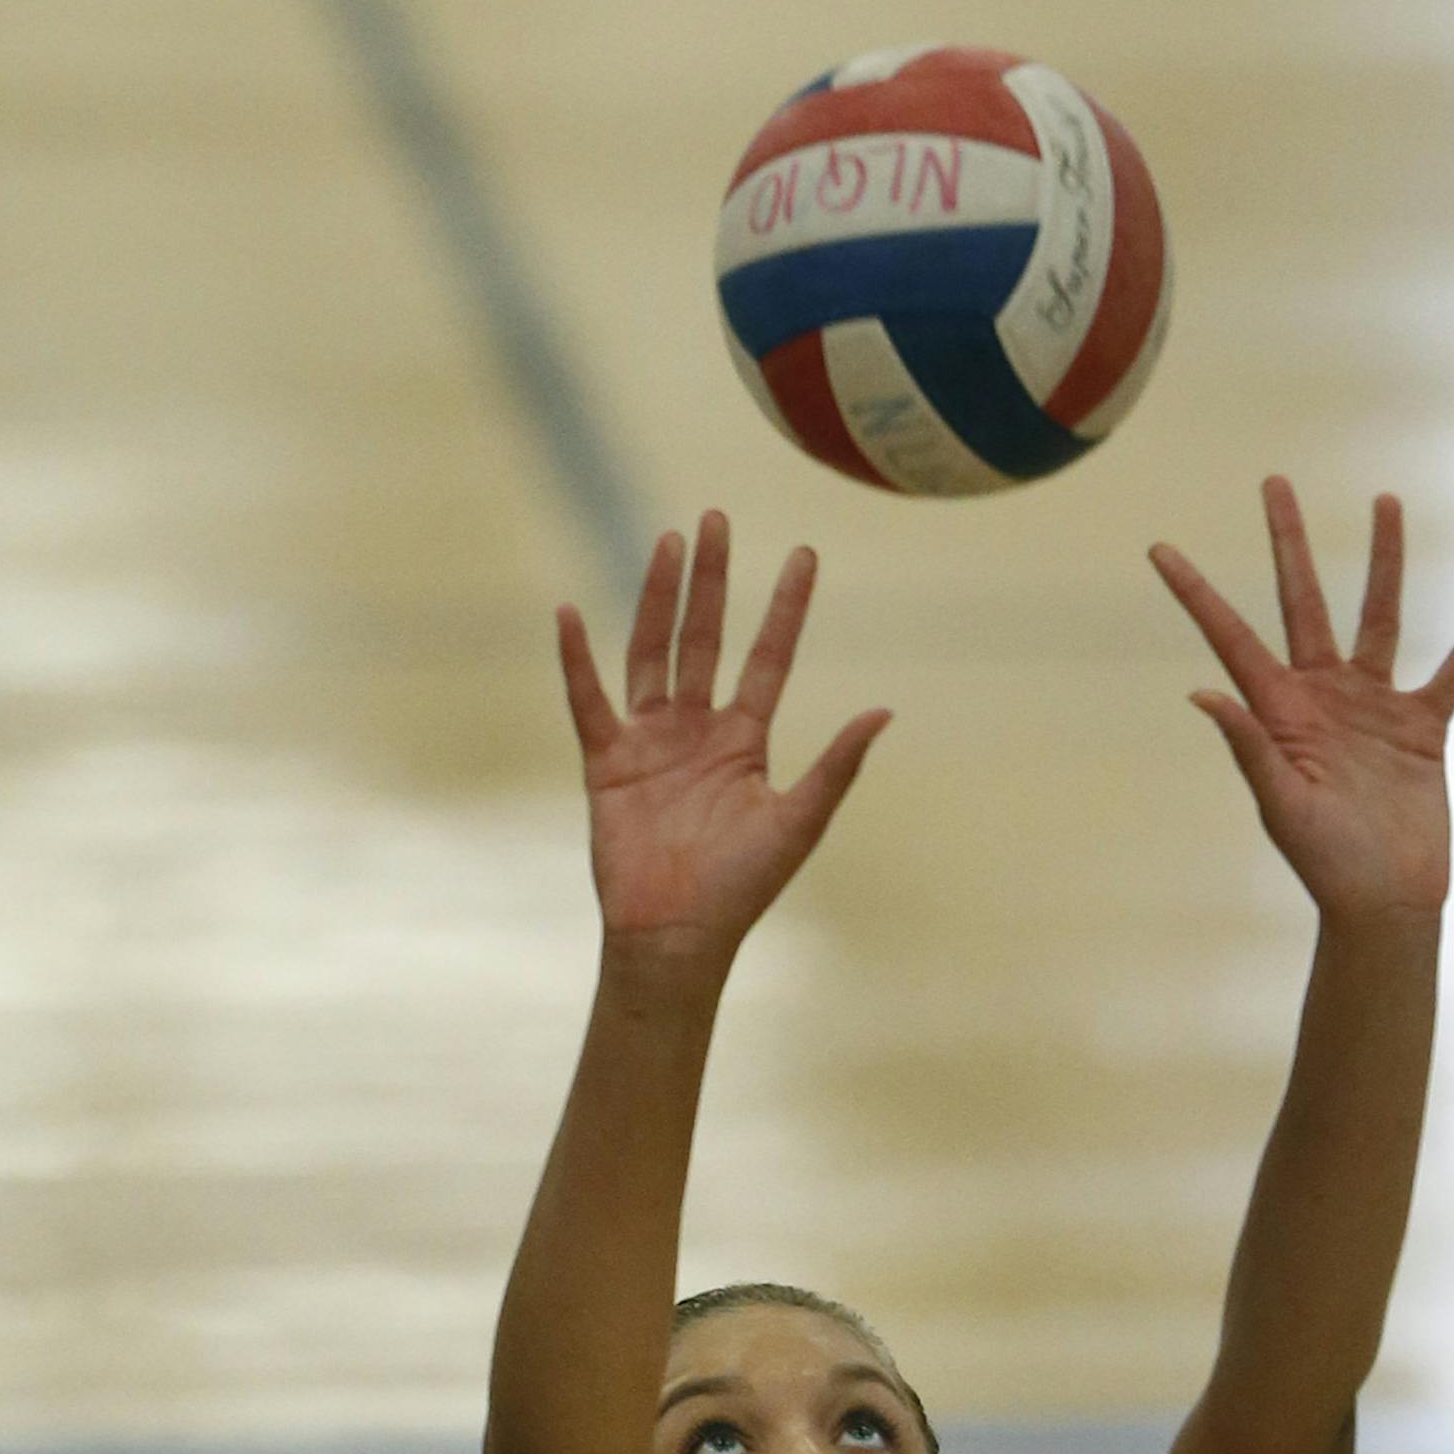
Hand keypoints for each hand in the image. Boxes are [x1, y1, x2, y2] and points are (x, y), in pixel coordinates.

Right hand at [558, 512, 894, 968]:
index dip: (786, 608)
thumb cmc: (741, 887)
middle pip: (704, 638)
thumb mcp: (798, 820)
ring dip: (659, 598)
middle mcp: (697, 730)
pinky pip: (589, 700)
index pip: (768, 657)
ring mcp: (650, 742)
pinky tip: (570, 613)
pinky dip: (577, 660)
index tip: (806, 556)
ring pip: (652, 652)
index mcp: (745, 741)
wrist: (676, 935)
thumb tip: (884, 711)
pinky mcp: (607, 763)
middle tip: (717, 518)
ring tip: (669, 541)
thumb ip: (837, 765)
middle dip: (713, 580)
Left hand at [1148, 477, 1453, 921]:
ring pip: (1382, 615)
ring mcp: (1375, 706)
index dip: (1196, 594)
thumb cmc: (1325, 862)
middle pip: (1303, 601)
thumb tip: (1203, 693)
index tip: (1159, 549)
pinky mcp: (1424, 725)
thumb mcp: (1282, 804)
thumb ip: (1249, 746)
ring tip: (1385, 502)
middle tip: (1274, 483)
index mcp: (1279, 711)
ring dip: (1384, 560)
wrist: (1385, 900)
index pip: (1231, 637)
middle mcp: (1324, 695)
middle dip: (1288, 544)